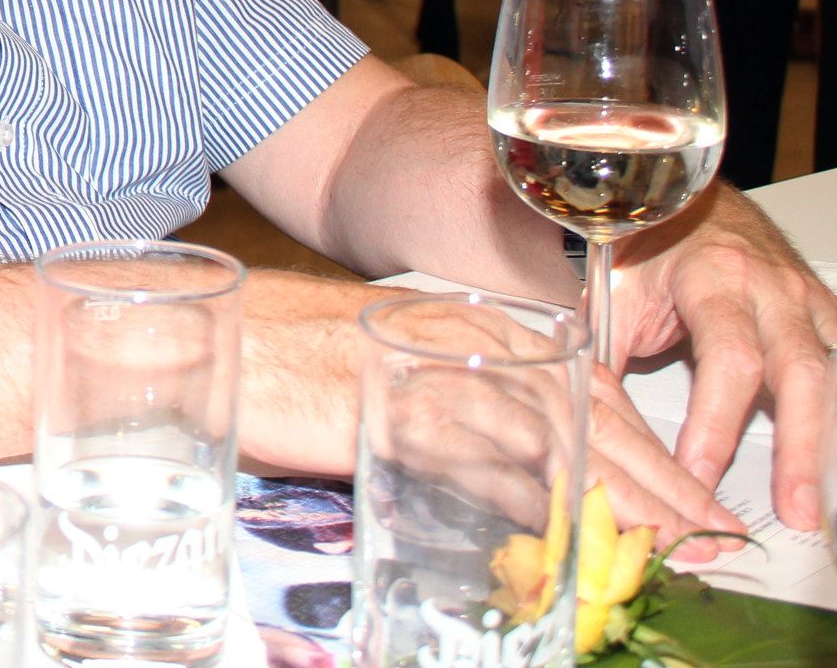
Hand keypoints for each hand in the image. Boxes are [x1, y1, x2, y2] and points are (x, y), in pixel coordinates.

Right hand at [236, 273, 742, 554]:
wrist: (174, 330)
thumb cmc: (268, 352)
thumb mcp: (370, 361)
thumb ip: (437, 400)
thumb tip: (499, 465)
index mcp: (452, 319)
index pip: (572, 378)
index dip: (633, 437)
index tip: (675, 489)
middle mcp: (448, 339)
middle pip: (578, 408)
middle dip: (646, 476)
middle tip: (693, 532)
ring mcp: (418, 373)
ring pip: (543, 441)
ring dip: (607, 499)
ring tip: (653, 548)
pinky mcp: (384, 412)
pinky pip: (475, 467)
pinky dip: (527, 508)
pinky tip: (559, 540)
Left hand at [611, 184, 836, 529]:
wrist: (691, 204)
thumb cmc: (651, 253)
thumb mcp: (616, 294)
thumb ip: (607, 356)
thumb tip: (583, 422)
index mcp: (713, 279)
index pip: (727, 359)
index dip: (715, 421)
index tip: (697, 474)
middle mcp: (771, 290)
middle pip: (800, 373)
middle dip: (798, 448)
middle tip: (792, 511)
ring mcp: (806, 302)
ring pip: (830, 376)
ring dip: (824, 443)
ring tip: (812, 504)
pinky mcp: (824, 315)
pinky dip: (836, 413)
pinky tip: (830, 458)